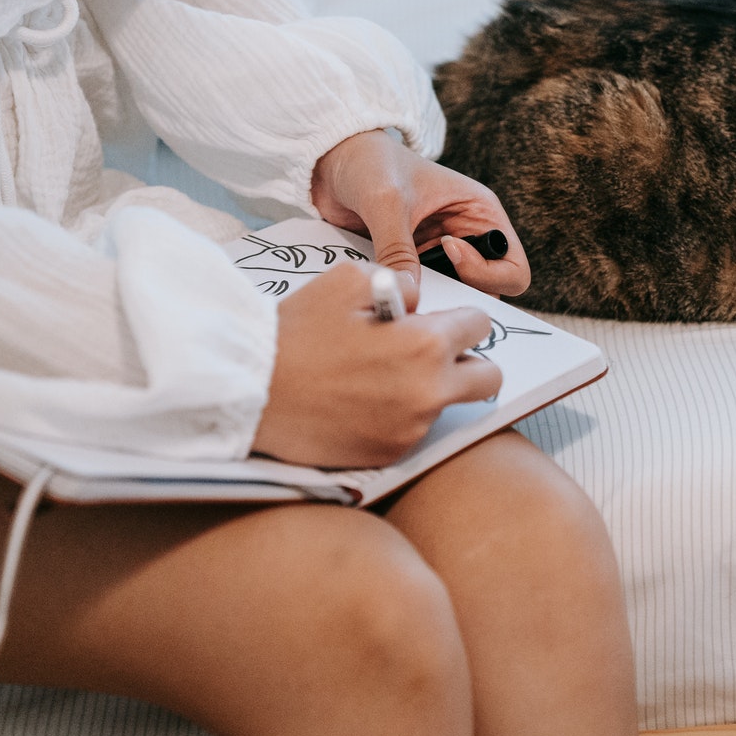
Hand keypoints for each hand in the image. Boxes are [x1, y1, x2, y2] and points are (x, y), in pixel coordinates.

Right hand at [252, 263, 501, 467]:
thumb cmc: (296, 331)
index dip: (459, 319)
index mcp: (426, 345)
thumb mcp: (348, 280)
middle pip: (488, 378)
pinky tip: (364, 401)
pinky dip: (401, 416)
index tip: (440, 323)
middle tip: (433, 355)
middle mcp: (428, 391)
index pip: (479, 326)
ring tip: (383, 377)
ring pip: (448, 405)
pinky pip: (414, 431)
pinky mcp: (389, 454)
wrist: (248, 391)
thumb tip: (418, 301)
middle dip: (469, 361)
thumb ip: (398, 283)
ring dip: (431, 389)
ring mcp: (410, 429)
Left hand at [311, 129, 530, 304]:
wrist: (331, 160)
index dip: (488, 272)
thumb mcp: (386, 201)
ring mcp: (439, 253)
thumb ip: (398, 248)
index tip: (447, 250)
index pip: (513, 265)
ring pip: (456, 296)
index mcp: (479, 212)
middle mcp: (466, 235)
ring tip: (404, 289)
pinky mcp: (412, 263)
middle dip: (462, 296)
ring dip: (434, 299)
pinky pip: (423, 292)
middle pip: (489, 289)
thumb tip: (410, 292)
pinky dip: (411, 297)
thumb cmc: (369, 162)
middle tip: (426, 287)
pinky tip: (389, 288)